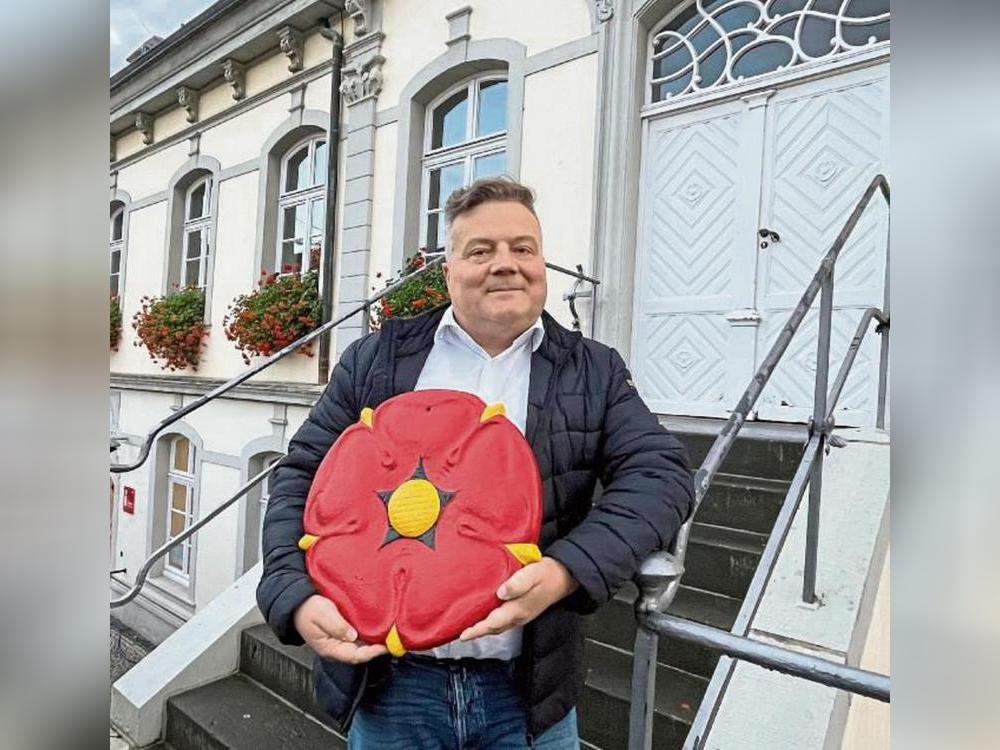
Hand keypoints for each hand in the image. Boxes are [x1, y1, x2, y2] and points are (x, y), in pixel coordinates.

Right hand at [293, 595, 387, 663]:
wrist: (299, 603)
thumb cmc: (308, 608)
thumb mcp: (321, 614)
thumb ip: (336, 625)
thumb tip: (352, 635)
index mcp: (329, 648)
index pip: (354, 656)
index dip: (370, 653)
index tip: (384, 646)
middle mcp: (337, 648)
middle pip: (360, 653)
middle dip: (377, 648)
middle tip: (394, 641)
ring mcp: (340, 642)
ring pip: (361, 647)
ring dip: (375, 642)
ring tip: (390, 635)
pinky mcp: (344, 634)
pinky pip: (359, 638)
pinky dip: (370, 635)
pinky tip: (379, 628)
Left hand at [459, 557, 579, 641]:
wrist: (563, 577)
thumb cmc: (547, 574)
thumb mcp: (532, 574)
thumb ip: (518, 583)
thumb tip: (501, 592)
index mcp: (519, 609)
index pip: (493, 623)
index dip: (477, 630)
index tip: (463, 635)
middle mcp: (519, 616)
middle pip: (493, 628)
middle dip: (477, 632)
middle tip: (459, 634)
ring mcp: (521, 616)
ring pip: (498, 626)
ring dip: (483, 629)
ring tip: (468, 628)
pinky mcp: (522, 611)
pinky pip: (502, 621)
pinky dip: (491, 623)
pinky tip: (485, 616)